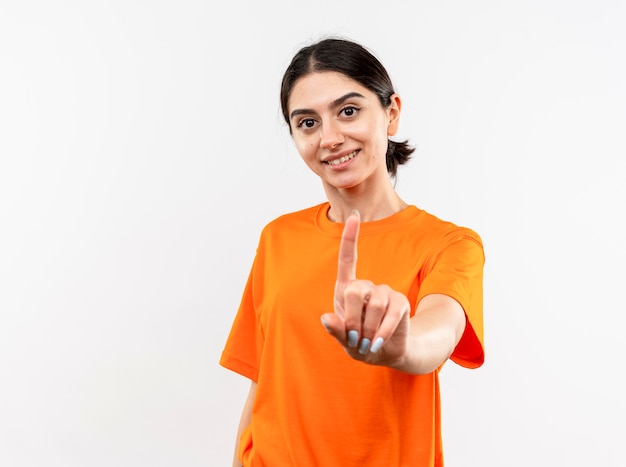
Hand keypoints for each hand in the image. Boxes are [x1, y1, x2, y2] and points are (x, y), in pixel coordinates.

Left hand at [320, 211, 411, 366]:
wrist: (383, 353)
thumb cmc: (358, 341)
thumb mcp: (343, 338)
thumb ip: (335, 329)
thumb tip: (326, 318)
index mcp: (347, 289)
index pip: (348, 259)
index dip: (350, 238)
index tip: (354, 216)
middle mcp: (366, 286)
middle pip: (355, 291)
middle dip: (352, 318)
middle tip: (355, 337)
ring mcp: (385, 292)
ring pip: (375, 304)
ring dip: (368, 329)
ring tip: (367, 341)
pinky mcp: (400, 302)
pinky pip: (391, 315)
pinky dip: (382, 333)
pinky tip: (377, 343)